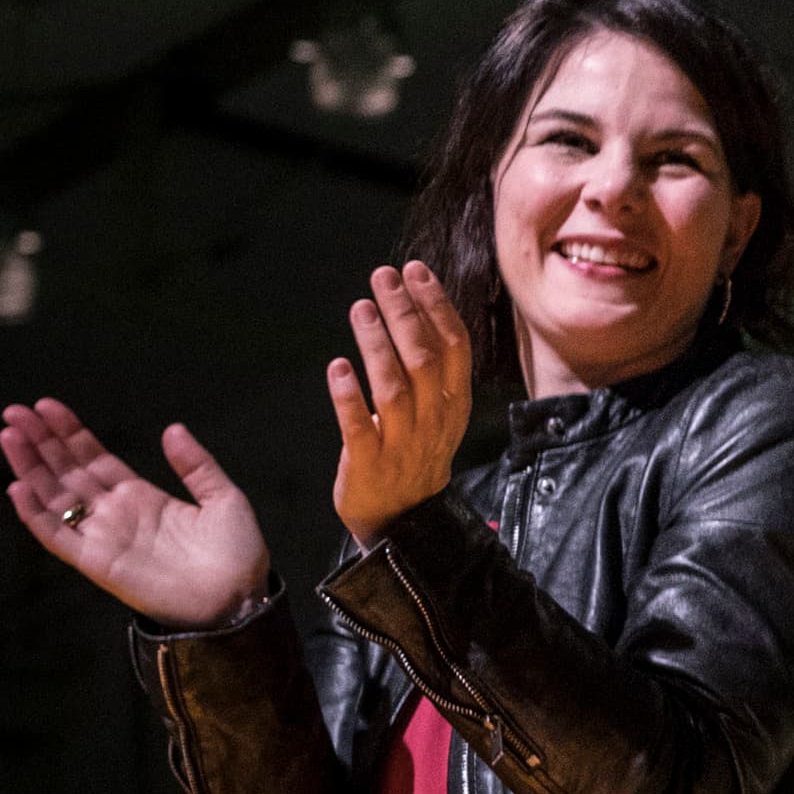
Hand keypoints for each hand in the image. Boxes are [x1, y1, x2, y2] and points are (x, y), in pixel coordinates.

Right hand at [0, 399, 270, 629]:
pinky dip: (35, 513)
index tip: (47, 406)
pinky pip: (57, 536)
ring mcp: (103, 537)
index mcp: (141, 497)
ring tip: (9, 434)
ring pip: (54, 497)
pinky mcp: (96, 562)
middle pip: (67, 471)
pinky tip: (19, 486)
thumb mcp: (223, 498)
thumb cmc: (237, 555)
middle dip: (41, 441)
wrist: (238, 600)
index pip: (94, 458)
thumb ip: (196, 465)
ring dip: (30, 467)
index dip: (70, 433)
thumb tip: (171, 427)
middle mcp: (115, 514)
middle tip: (14, 411)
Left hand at [330, 261, 472, 549]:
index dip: (436, 306)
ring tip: (360, 308)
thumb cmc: (414, 453)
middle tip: (382, 277)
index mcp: (455, 403)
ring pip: (394, 389)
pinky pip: (360, 429)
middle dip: (405, 313)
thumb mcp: (437, 410)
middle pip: (425, 360)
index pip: (454, 346)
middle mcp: (434, 420)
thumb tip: (415, 306)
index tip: (415, 271)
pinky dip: (349, 397)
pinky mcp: (369, 465)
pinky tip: (338, 367)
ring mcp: (403, 444)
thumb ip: (431, 367)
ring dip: (378, 345)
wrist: (405, 521)